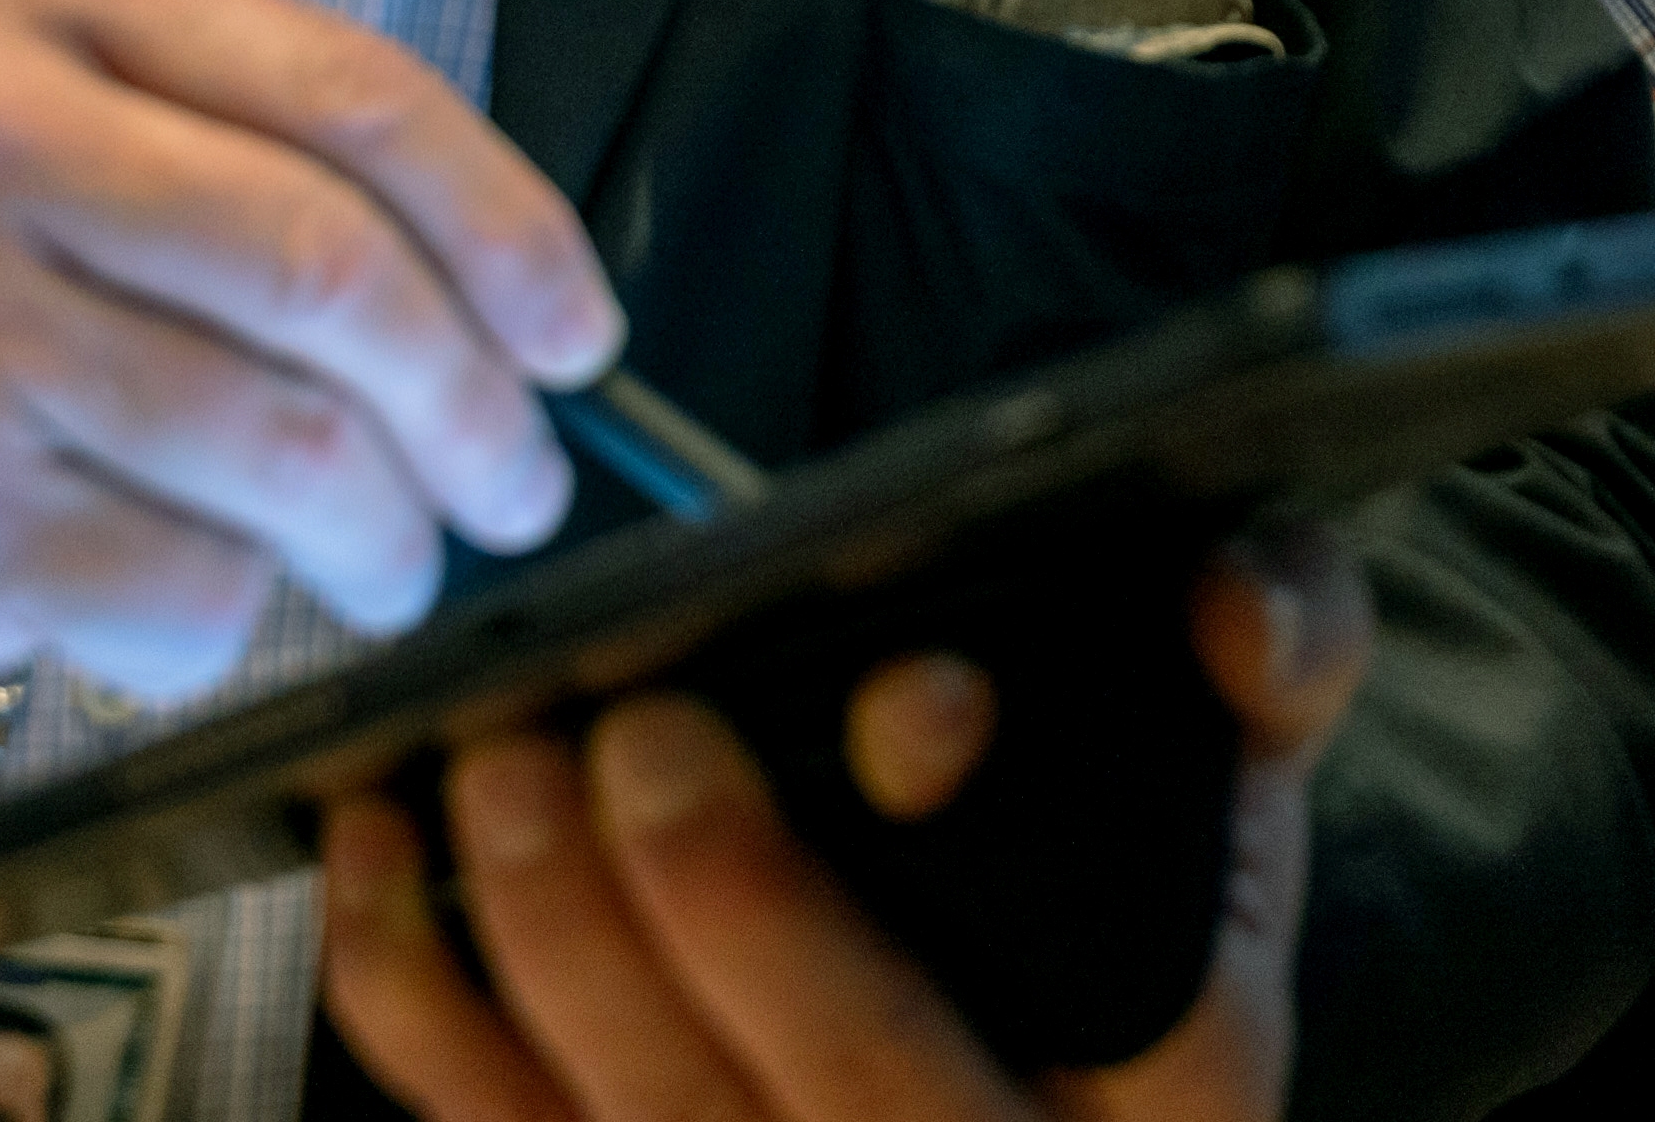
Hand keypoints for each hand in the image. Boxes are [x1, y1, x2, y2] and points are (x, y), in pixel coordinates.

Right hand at [0, 0, 620, 708]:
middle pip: (345, 274)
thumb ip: (227, 149)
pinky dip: (239, 614)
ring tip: (390, 558)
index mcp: (37, 2)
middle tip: (519, 475)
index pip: (356, 94)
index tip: (577, 327)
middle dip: (477, 403)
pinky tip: (210, 601)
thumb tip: (501, 279)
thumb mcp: (16, 125)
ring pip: (293, 443)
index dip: (509, 224)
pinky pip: (191, 578)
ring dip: (385, 533)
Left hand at [317, 530, 1380, 1121]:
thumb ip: (1271, 664)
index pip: (1149, 999)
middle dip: (736, 898)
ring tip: (501, 766)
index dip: (1038, 845)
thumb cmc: (1106, 935)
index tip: (927, 699)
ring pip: (658, 1121)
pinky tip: (383, 857)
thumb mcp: (1232, 803)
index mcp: (1178, 1081)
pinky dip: (417, 1000)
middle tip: (647, 731)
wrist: (1017, 1116)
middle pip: (858, 1074)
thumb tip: (1233, 587)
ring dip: (557, 939)